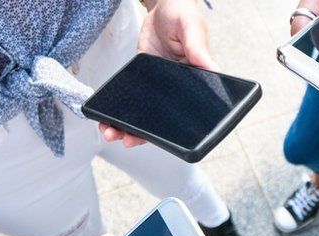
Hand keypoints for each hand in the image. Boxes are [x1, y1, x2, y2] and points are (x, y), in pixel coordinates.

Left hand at [101, 0, 215, 145]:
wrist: (162, 4)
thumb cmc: (182, 13)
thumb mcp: (191, 27)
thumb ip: (198, 48)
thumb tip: (211, 69)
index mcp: (195, 82)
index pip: (185, 114)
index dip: (170, 131)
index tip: (154, 138)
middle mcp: (177, 90)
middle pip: (161, 121)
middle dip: (142, 134)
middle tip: (126, 139)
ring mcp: (158, 88)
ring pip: (144, 115)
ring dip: (127, 126)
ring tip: (110, 132)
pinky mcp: (142, 81)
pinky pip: (131, 101)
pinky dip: (119, 111)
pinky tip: (106, 117)